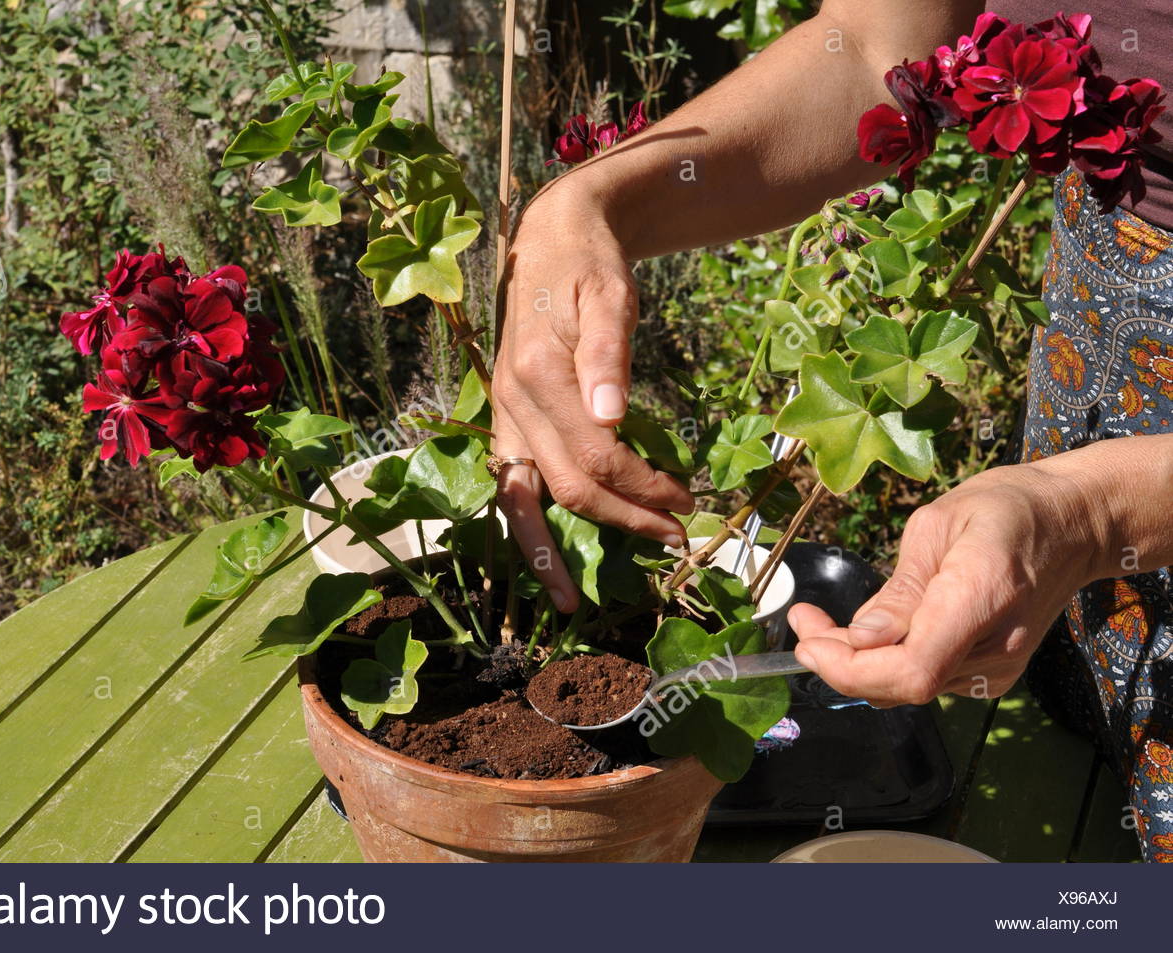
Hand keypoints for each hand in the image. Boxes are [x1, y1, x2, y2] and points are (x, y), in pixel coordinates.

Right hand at [493, 180, 694, 611]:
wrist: (553, 238)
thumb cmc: (589, 265)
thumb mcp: (609, 294)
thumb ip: (608, 355)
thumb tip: (613, 419)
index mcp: (537, 375)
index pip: (596, 456)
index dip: (645, 486)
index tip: (689, 499)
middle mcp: (511, 404)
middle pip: (567, 486)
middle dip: (623, 519)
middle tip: (675, 536)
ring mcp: (504, 416)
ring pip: (519, 501)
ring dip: (549, 552)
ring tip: (569, 599)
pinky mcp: (507, 421)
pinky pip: (510, 486)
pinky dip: (525, 528)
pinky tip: (543, 559)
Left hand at [788, 461, 1104, 706]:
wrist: (1074, 524)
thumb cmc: (1005, 509)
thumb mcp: (938, 525)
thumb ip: (900, 589)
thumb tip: (862, 637)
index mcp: (980, 597)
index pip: (911, 669)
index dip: (850, 669)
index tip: (807, 642)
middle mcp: (994, 646)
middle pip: (902, 684)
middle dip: (837, 662)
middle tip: (800, 623)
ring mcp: (998, 667)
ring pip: (908, 687)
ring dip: (856, 664)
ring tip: (819, 623)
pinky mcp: (994, 673)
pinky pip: (926, 679)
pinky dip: (885, 664)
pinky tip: (864, 634)